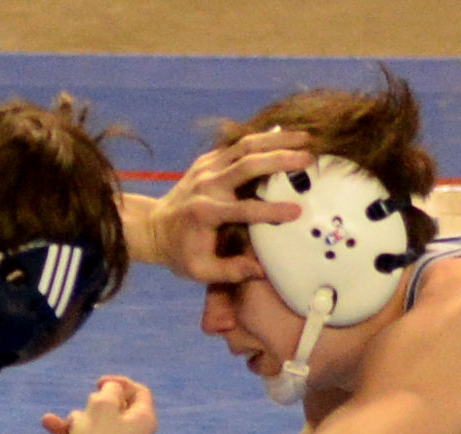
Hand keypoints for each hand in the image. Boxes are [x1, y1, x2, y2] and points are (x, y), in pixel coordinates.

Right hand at [56, 374, 155, 433]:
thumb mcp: (104, 404)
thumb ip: (111, 390)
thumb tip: (112, 391)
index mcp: (144, 421)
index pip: (139, 393)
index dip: (118, 383)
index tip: (98, 383)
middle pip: (114, 409)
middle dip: (90, 406)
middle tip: (82, 413)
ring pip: (94, 424)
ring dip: (73, 420)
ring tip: (52, 422)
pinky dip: (67, 433)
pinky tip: (49, 424)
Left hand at [133, 128, 311, 282]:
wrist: (152, 227)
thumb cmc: (180, 253)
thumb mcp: (200, 271)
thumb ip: (232, 271)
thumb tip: (263, 271)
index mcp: (206, 213)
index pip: (244, 210)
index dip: (271, 211)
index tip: (297, 211)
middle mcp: (207, 185)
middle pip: (247, 165)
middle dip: (279, 159)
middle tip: (309, 158)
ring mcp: (206, 168)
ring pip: (244, 146)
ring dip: (276, 140)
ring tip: (305, 137)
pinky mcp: (207, 160)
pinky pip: (237, 144)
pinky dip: (261, 138)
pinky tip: (284, 136)